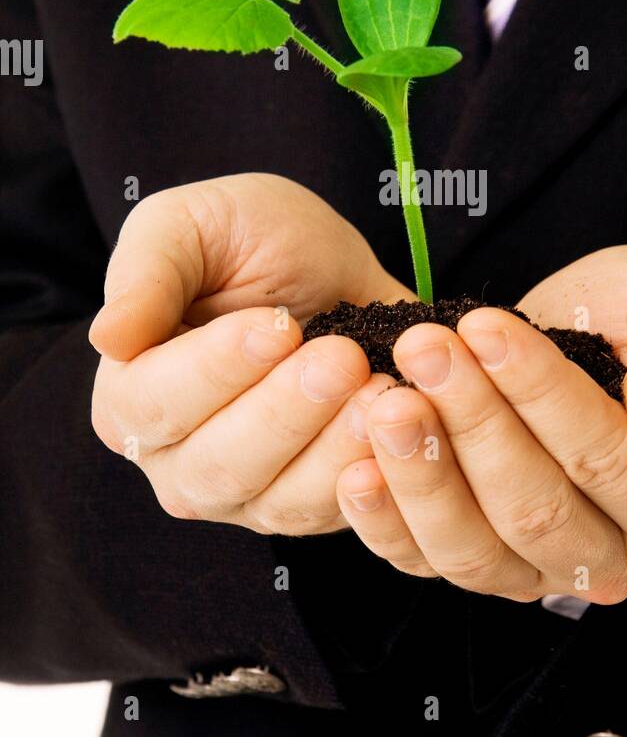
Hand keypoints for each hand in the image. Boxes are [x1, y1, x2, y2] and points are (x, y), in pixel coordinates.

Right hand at [90, 173, 408, 532]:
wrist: (326, 263)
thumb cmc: (244, 239)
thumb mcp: (190, 224)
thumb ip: (146, 272)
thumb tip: (109, 336)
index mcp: (130, 396)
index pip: (157, 403)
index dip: (216, 369)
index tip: (277, 325)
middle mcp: (178, 462)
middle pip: (220, 464)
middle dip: (287, 411)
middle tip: (343, 358)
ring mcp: (246, 496)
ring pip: (282, 500)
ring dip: (336, 447)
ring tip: (383, 388)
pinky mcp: (310, 507)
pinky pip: (340, 511)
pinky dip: (376, 473)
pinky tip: (407, 421)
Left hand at [335, 246, 626, 599]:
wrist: (599, 340)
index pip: (604, 455)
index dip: (539, 392)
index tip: (485, 327)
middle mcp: (621, 556)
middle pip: (534, 506)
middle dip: (470, 421)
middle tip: (421, 349)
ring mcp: (545, 573)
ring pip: (475, 548)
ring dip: (421, 473)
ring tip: (383, 400)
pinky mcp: (482, 567)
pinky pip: (427, 562)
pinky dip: (385, 523)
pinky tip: (355, 468)